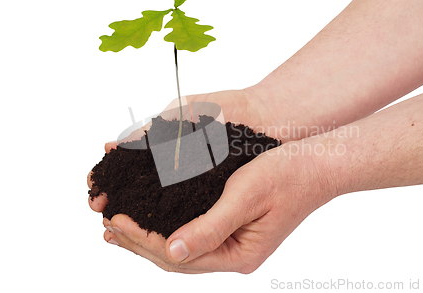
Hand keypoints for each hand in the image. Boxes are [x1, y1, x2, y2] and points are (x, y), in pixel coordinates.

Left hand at [92, 137, 337, 272]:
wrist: (316, 165)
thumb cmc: (286, 175)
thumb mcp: (246, 196)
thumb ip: (209, 228)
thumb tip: (172, 250)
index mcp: (238, 254)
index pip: (179, 254)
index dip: (143, 238)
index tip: (115, 219)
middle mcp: (233, 255)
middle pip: (175, 256)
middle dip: (138, 241)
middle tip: (106, 224)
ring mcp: (232, 243)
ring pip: (180, 247)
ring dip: (147, 236)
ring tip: (117, 228)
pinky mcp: (231, 229)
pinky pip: (190, 233)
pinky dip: (165, 226)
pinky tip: (150, 218)